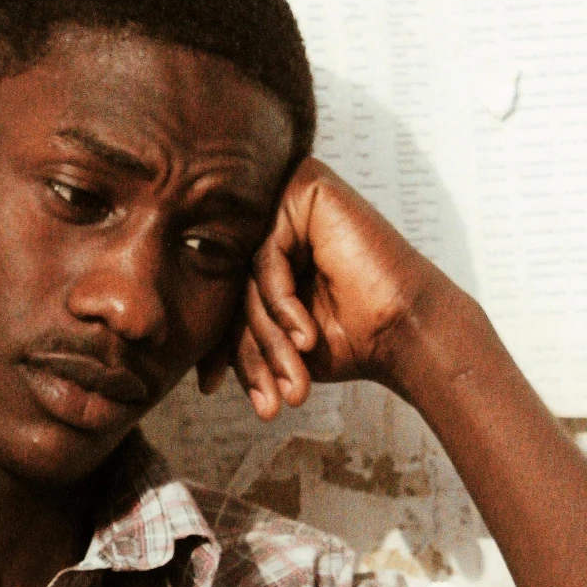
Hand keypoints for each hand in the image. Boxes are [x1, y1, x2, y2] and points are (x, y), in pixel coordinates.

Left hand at [218, 159, 448, 417]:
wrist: (407, 335)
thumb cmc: (350, 337)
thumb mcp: (275, 340)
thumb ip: (233, 330)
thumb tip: (179, 352)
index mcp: (270, 241)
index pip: (225, 289)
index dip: (219, 343)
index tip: (209, 386)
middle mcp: (277, 213)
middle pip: (233, 281)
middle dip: (250, 348)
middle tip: (267, 399)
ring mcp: (291, 197)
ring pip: (246, 272)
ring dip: (268, 336)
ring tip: (293, 379)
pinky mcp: (308, 188)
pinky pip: (266, 252)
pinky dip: (282, 301)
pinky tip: (306, 335)